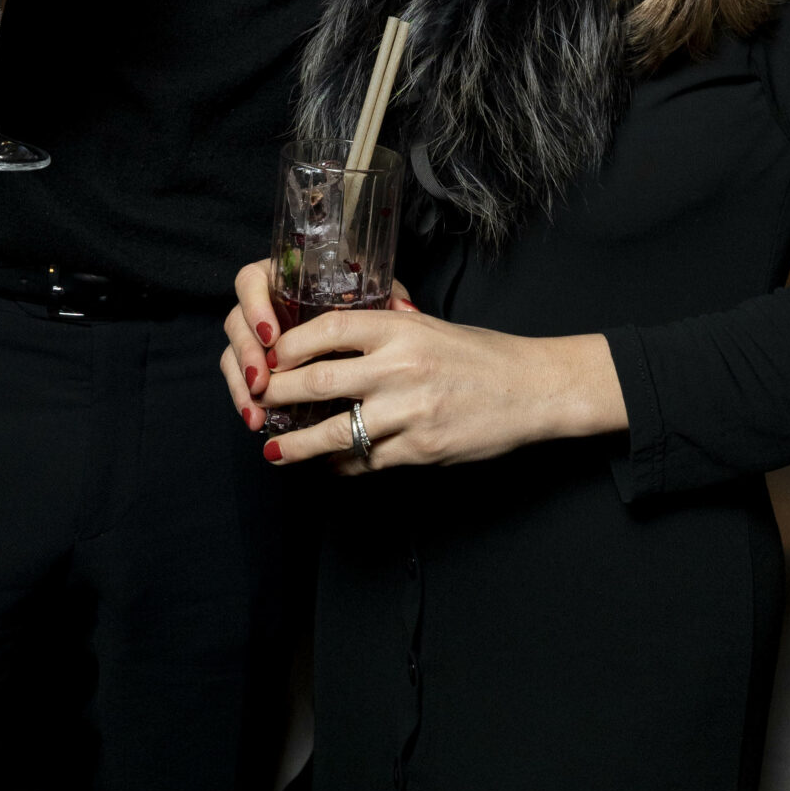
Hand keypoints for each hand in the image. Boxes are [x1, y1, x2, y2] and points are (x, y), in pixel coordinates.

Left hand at [220, 262, 624, 470]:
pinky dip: (341, 465)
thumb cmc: (481, 354)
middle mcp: (401, 368)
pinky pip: (365, 462)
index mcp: (402, 328)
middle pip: (317, 382)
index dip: (289, 345)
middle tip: (256, 400)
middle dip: (278, 394)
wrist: (533, 389)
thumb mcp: (430, 326)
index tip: (270, 355)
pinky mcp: (420, 449)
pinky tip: (328, 465)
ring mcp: (409, 412)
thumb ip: (384, 331)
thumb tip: (330, 338)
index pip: (327, 329)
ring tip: (273, 451)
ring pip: (333, 433)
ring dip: (295, 445)